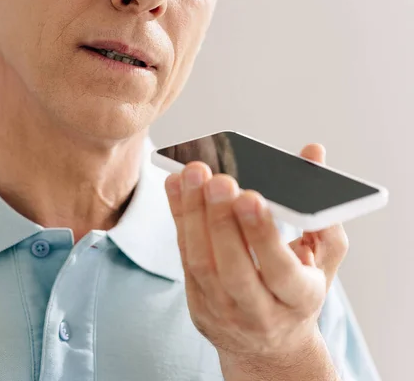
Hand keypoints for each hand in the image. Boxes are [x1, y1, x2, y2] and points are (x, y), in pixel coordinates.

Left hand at [164, 144, 348, 373]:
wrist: (269, 346)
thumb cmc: (298, 292)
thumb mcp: (323, 259)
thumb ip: (321, 207)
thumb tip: (312, 153)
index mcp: (299, 300)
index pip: (280, 271)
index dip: (263, 235)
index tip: (252, 196)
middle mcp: (259, 312)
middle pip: (234, 269)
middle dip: (222, 221)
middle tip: (218, 178)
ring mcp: (223, 311)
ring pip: (201, 264)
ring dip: (193, 215)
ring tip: (192, 174)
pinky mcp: (197, 304)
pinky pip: (184, 259)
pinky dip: (180, 220)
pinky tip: (176, 186)